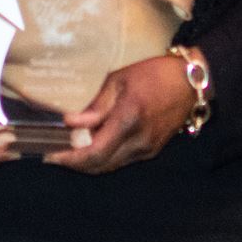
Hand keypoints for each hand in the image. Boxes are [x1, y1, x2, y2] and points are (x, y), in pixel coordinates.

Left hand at [49, 53, 196, 175]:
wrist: (190, 83)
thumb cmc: (153, 75)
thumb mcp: (120, 81)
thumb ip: (96, 106)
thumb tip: (70, 122)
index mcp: (129, 120)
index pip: (94, 152)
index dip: (70, 158)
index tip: (51, 155)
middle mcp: (138, 141)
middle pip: (99, 166)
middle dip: (75, 163)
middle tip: (55, 154)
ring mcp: (147, 149)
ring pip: (110, 166)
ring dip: (88, 162)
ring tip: (70, 150)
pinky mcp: (152, 150)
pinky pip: (122, 161)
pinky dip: (104, 157)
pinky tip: (93, 145)